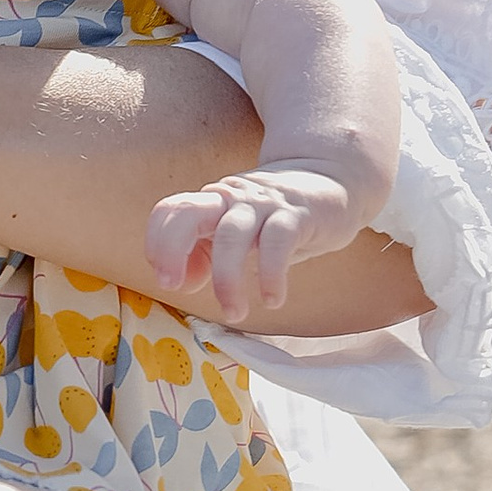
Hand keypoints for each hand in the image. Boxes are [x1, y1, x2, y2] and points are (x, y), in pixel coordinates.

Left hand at [145, 165, 363, 323]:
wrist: (332, 177)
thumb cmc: (277, 214)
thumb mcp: (237, 232)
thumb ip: (207, 253)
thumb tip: (183, 281)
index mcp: (212, 202)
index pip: (170, 210)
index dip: (158, 243)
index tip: (168, 279)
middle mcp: (231, 199)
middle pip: (188, 212)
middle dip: (172, 249)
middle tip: (173, 288)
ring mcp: (264, 204)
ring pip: (232, 235)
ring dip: (226, 279)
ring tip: (234, 313)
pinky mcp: (298, 214)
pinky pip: (278, 243)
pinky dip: (271, 275)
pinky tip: (272, 299)